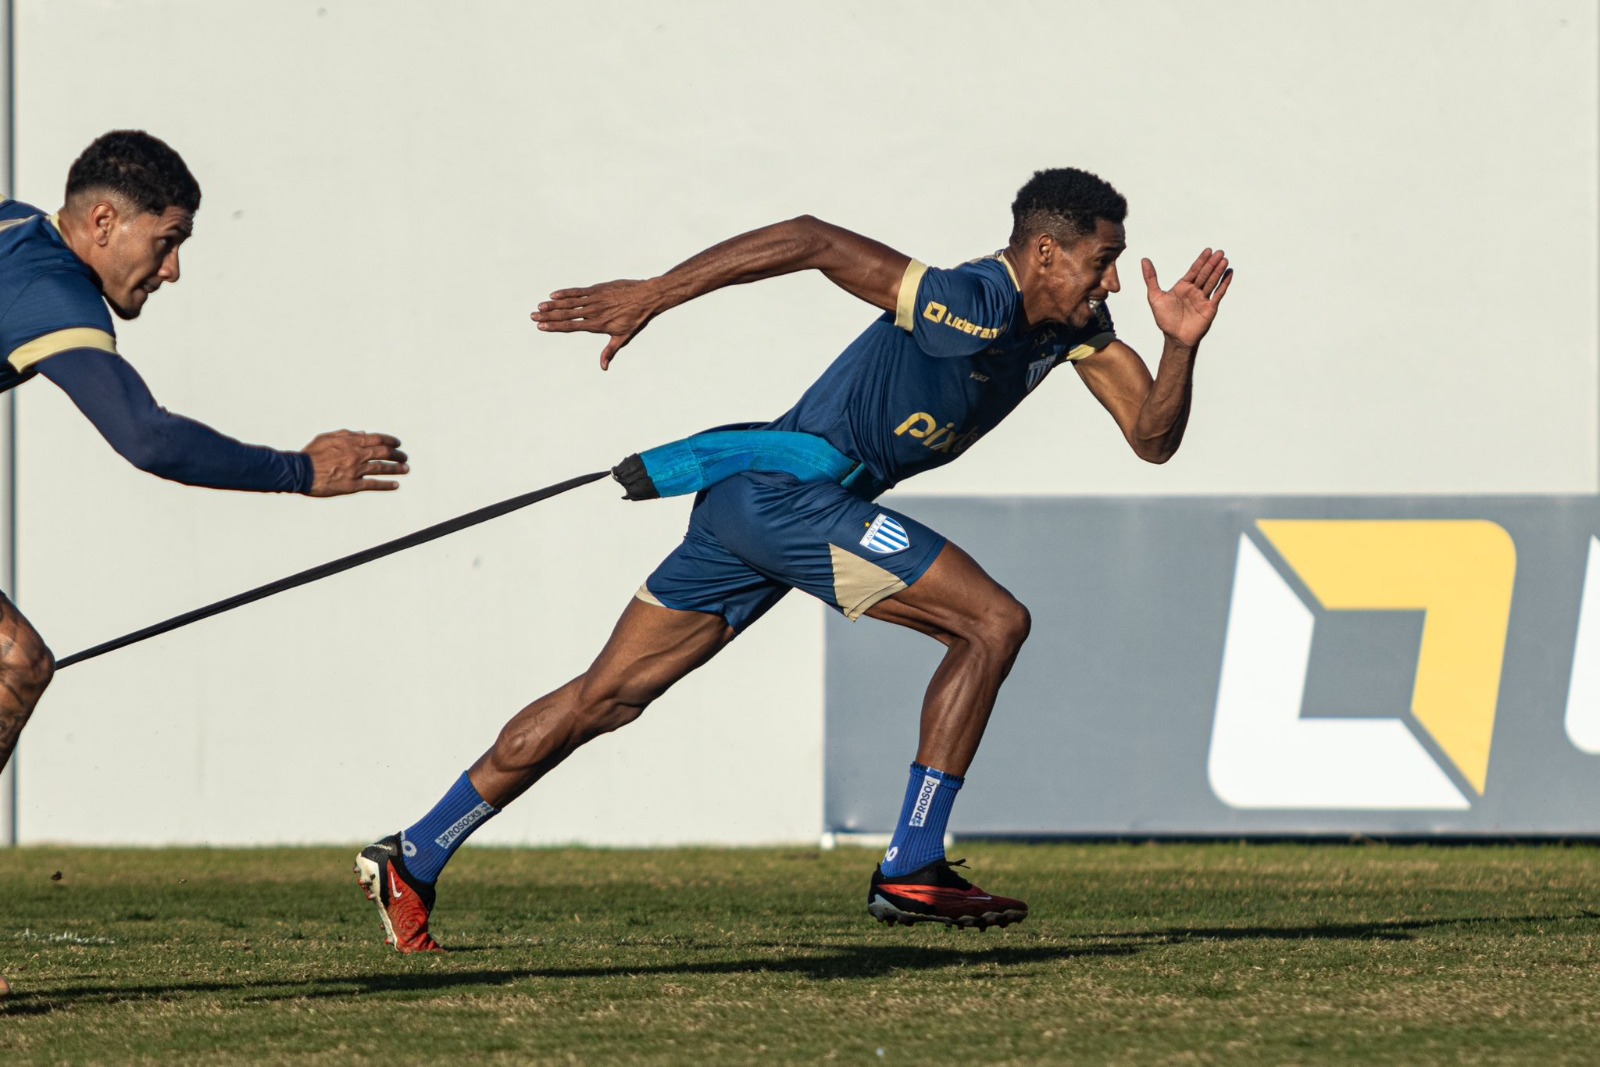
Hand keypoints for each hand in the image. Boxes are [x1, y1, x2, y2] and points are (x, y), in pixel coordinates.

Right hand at [301, 431, 408, 496]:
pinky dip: (386, 485)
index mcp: (351, 442)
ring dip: (396, 469)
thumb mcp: (327, 437)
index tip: (397, 443)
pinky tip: (396, 485)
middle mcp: (356, 455)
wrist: (300, 471)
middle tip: (404, 457)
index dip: (390, 441)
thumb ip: (346, 434)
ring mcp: (355, 470)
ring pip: (381, 468)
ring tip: (406, 469)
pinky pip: (373, 484)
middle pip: (383, 453)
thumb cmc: (311, 454)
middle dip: (397, 455)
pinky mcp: (352, 485)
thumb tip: (363, 433)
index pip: (377, 439)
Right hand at [530, 278, 664, 369]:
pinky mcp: (598, 289)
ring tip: (539, 307)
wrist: (647, 297)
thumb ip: (610, 351)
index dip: (555, 327)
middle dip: (548, 317)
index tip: (541, 327)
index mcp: (598, 325)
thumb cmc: (636, 318)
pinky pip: (578, 291)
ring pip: (570, 303)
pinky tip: (554, 295)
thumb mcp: (623, 337)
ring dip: (553, 305)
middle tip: (533, 317)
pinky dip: (565, 293)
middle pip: (566, 314)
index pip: (571, 327)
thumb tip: (603, 367)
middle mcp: (594, 312)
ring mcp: (595, 299)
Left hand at [1141, 249, 1232, 348]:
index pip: (1194, 271)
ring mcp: (1203, 299)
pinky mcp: (1210, 308)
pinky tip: (1229, 274)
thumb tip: (1144, 260)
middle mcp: (1194, 291)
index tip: (1208, 250)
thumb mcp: (1155, 297)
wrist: (1175, 338)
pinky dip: (1224, 284)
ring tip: (1224, 260)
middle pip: (1204, 274)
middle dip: (1212, 263)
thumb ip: (1151, 278)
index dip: (1201, 261)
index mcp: (1183, 287)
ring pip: (1212, 282)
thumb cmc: (1165, 319)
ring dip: (1218, 271)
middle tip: (1219, 252)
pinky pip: (1218, 294)